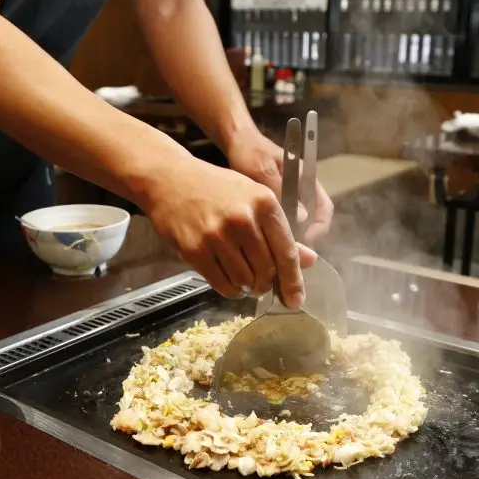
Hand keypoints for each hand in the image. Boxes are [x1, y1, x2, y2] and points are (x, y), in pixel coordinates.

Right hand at [144, 155, 316, 305]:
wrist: (170, 179)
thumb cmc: (216, 188)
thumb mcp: (253, 199)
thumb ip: (280, 231)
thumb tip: (309, 261)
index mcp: (264, 203)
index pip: (286, 251)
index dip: (293, 280)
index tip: (296, 298)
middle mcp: (242, 219)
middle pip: (267, 270)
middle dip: (267, 284)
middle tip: (263, 285)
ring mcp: (217, 236)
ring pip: (245, 281)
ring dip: (248, 287)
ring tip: (244, 280)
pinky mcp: (195, 250)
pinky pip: (221, 284)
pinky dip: (230, 290)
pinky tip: (230, 282)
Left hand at [225, 128, 333, 245]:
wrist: (237, 143)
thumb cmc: (252, 152)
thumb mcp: (264, 169)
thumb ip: (281, 189)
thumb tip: (301, 218)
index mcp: (306, 180)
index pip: (324, 208)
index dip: (320, 226)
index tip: (306, 239)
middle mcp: (301, 192)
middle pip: (312, 221)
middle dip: (304, 239)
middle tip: (288, 253)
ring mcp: (288, 199)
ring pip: (296, 225)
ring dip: (290, 239)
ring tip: (275, 250)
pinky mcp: (275, 205)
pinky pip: (281, 224)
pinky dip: (276, 234)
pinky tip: (263, 242)